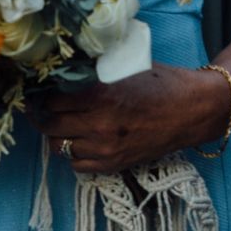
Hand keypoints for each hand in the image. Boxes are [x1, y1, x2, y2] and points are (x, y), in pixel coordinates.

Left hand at [31, 64, 228, 174]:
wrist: (192, 110)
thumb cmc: (161, 82)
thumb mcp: (125, 66)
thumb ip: (95, 70)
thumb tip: (64, 65)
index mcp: (100, 94)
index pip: (51, 100)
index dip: (42, 94)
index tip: (39, 90)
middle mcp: (99, 124)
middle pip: (50, 125)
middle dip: (43, 116)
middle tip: (41, 108)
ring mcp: (106, 148)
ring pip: (60, 147)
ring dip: (58, 135)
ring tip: (61, 123)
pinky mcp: (114, 164)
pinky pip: (77, 165)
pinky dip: (74, 153)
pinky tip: (80, 140)